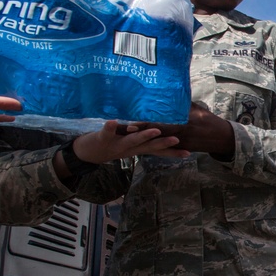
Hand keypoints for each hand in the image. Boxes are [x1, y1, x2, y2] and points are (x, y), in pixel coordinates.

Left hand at [68, 121, 188, 166]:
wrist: (87, 154)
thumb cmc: (111, 145)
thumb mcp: (128, 144)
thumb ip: (142, 138)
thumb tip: (157, 129)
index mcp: (137, 148)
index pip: (157, 150)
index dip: (173, 152)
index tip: (188, 153)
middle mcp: (130, 148)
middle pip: (149, 146)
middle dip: (163, 143)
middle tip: (177, 139)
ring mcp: (116, 144)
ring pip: (132, 140)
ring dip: (143, 135)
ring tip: (154, 130)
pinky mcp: (102, 139)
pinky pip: (106, 132)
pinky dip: (110, 127)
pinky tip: (112, 121)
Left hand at [130, 104, 235, 155]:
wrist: (221, 138)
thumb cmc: (209, 120)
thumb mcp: (196, 108)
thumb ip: (181, 103)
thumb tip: (169, 91)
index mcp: (183, 120)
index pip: (160, 121)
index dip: (145, 122)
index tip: (131, 121)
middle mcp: (180, 133)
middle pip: (156, 132)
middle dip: (141, 131)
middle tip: (126, 129)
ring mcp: (181, 143)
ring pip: (159, 141)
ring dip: (144, 139)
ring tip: (130, 138)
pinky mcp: (182, 149)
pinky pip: (166, 147)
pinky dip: (155, 145)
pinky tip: (143, 144)